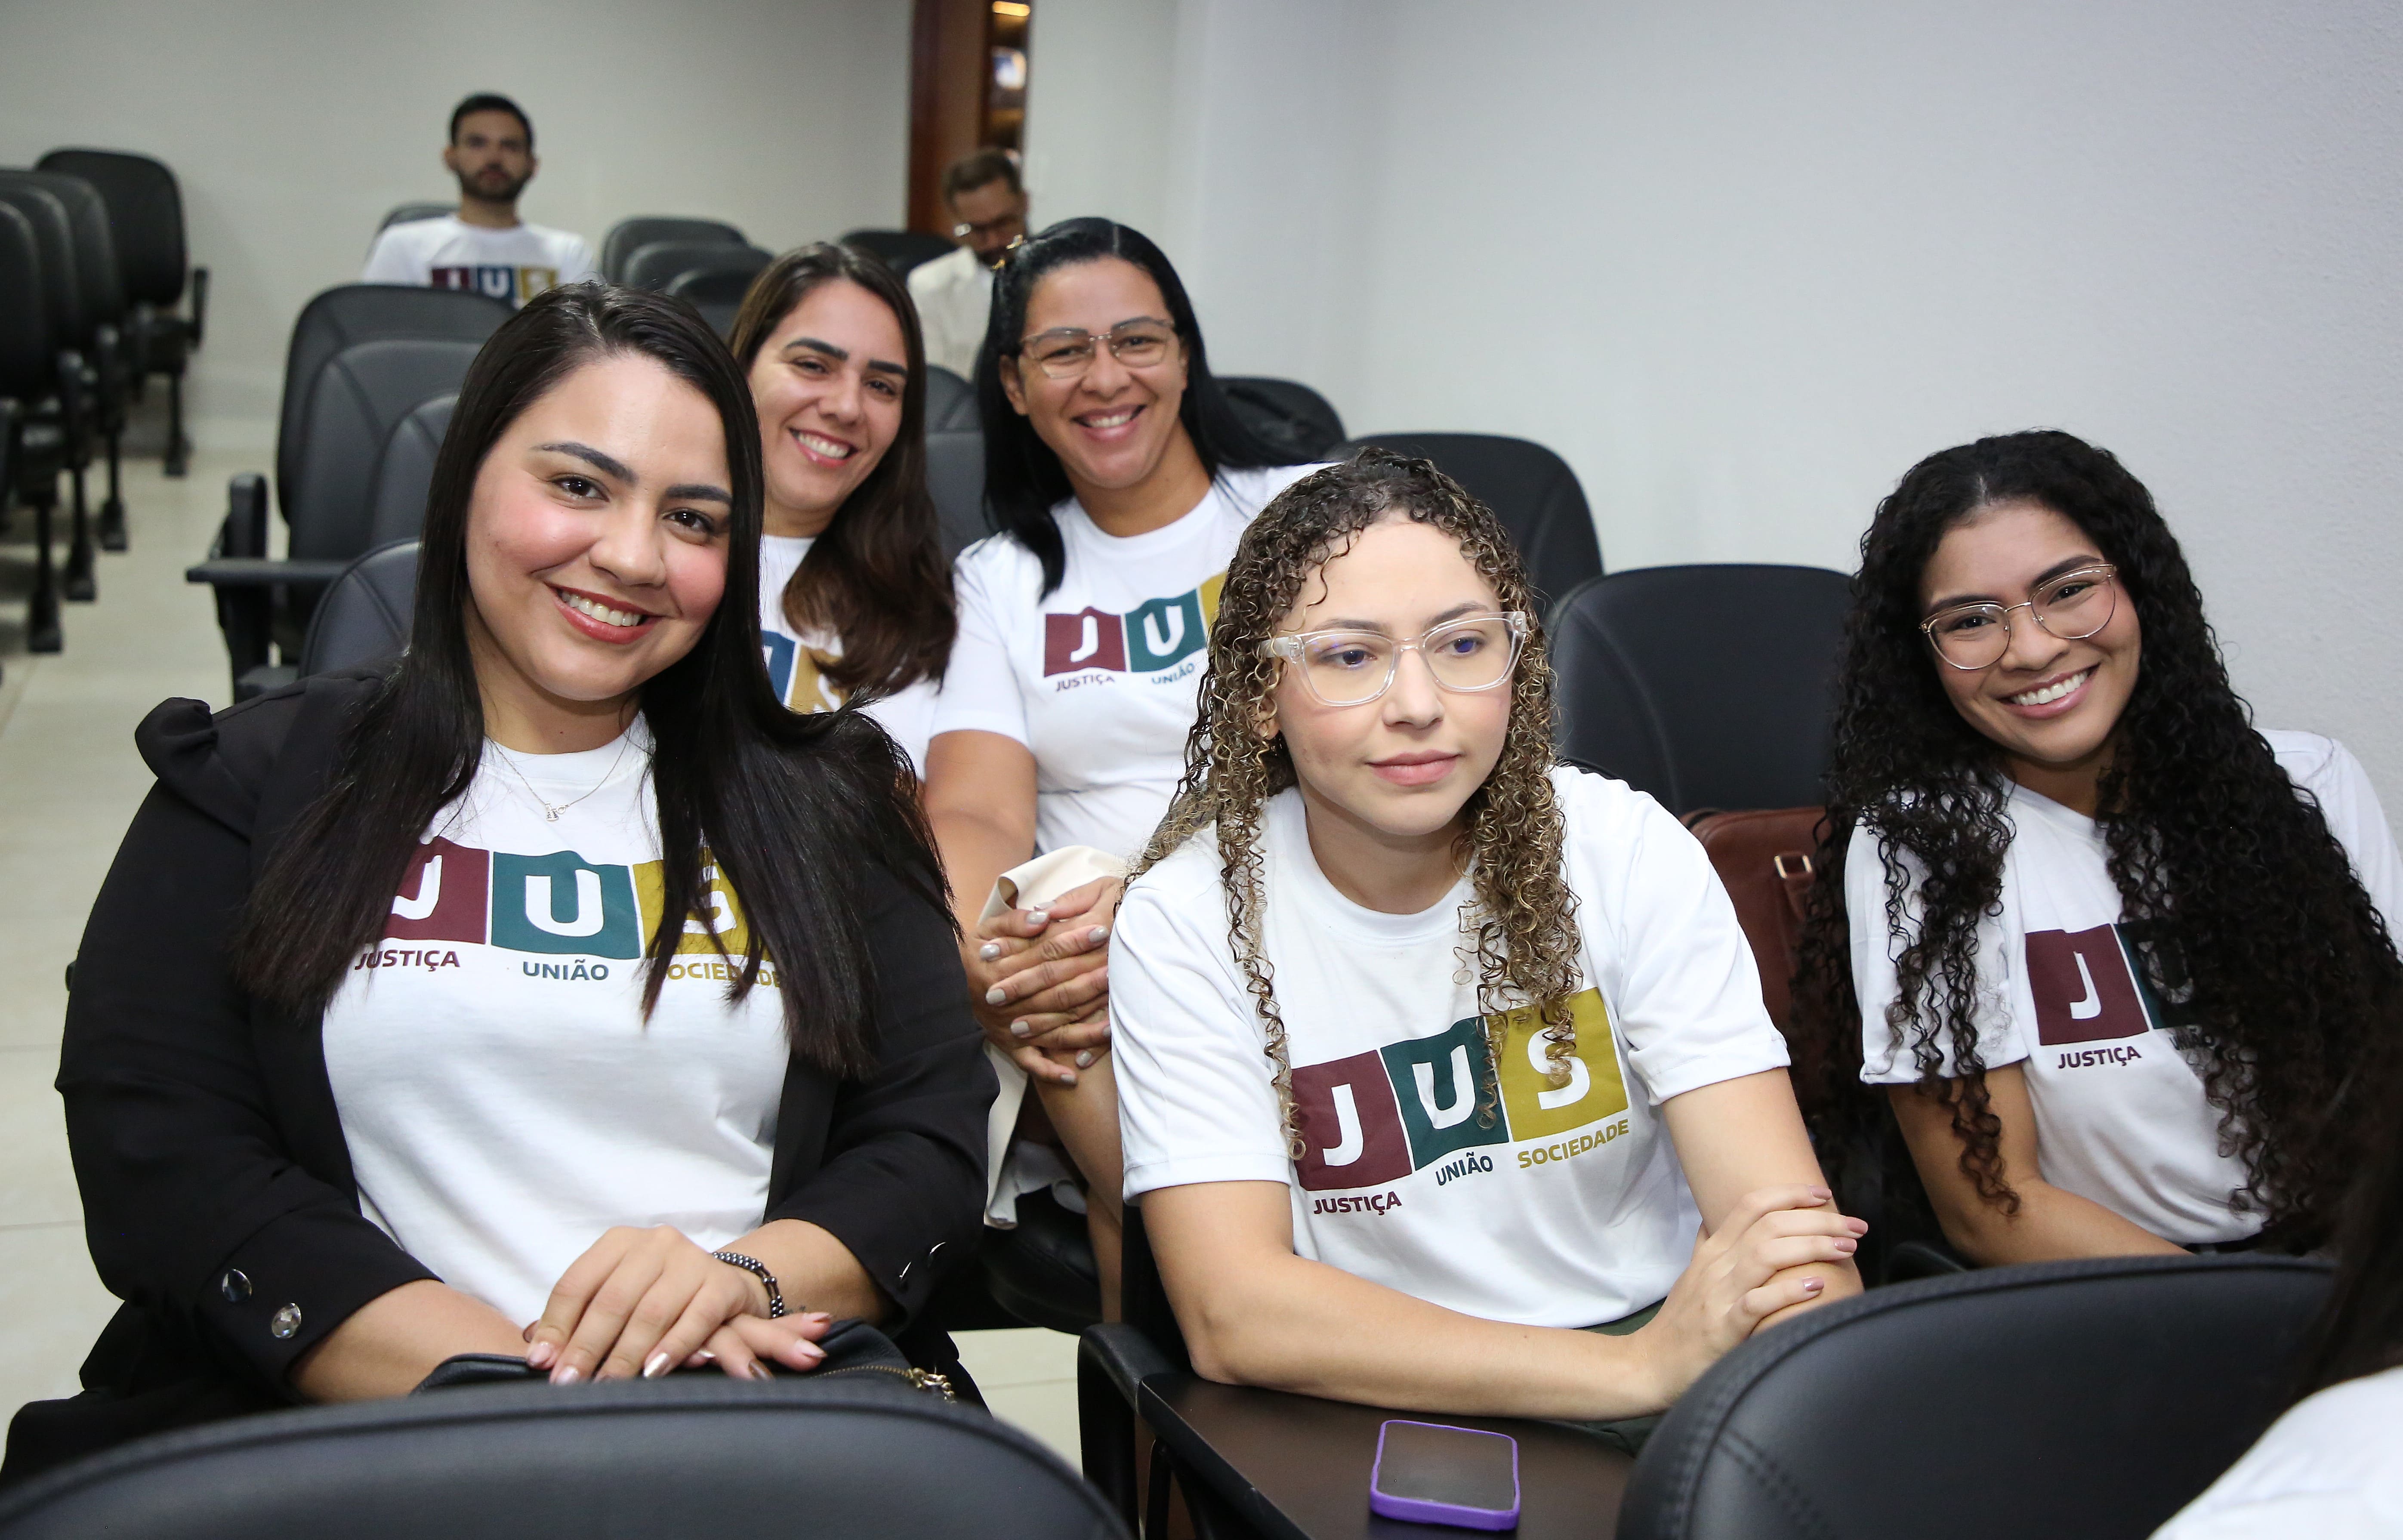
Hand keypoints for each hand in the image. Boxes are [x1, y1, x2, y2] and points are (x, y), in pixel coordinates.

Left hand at [524, 1225, 834, 1383]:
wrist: (725, 1287)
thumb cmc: (657, 1298)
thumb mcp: (617, 1297)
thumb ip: (578, 1321)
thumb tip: (540, 1354)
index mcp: (619, 1243)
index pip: (577, 1282)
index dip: (556, 1325)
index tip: (542, 1363)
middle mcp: (655, 1243)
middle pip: (612, 1299)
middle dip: (587, 1346)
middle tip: (569, 1382)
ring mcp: (692, 1260)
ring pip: (651, 1312)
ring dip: (625, 1355)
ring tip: (606, 1385)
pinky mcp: (723, 1284)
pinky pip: (696, 1320)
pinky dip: (671, 1348)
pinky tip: (652, 1372)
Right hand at [964, 877, 1120, 1085]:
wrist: (944, 990)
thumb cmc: (971, 956)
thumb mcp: (984, 931)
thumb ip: (1014, 922)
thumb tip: (1044, 916)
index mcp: (1000, 970)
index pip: (1044, 954)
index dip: (1073, 942)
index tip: (1101, 931)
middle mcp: (1007, 1003)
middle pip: (1055, 992)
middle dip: (1088, 981)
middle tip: (1116, 970)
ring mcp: (1009, 1029)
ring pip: (1052, 1030)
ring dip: (1082, 1029)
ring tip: (1113, 1021)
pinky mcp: (1009, 1047)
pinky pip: (1031, 1063)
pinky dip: (1050, 1071)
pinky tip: (1074, 1076)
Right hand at [1633, 1185, 1863, 1407]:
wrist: (1651, 1365)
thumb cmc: (1679, 1323)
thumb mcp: (1692, 1276)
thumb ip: (1707, 1246)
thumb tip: (1716, 1219)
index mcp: (1712, 1251)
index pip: (1752, 1205)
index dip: (1790, 1193)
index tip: (1824, 1195)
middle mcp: (1717, 1266)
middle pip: (1770, 1225)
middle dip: (1817, 1220)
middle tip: (1855, 1226)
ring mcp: (1719, 1295)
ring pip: (1767, 1255)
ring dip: (1811, 1246)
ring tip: (1845, 1248)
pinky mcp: (1723, 1328)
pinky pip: (1757, 1303)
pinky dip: (1787, 1292)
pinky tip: (1816, 1287)